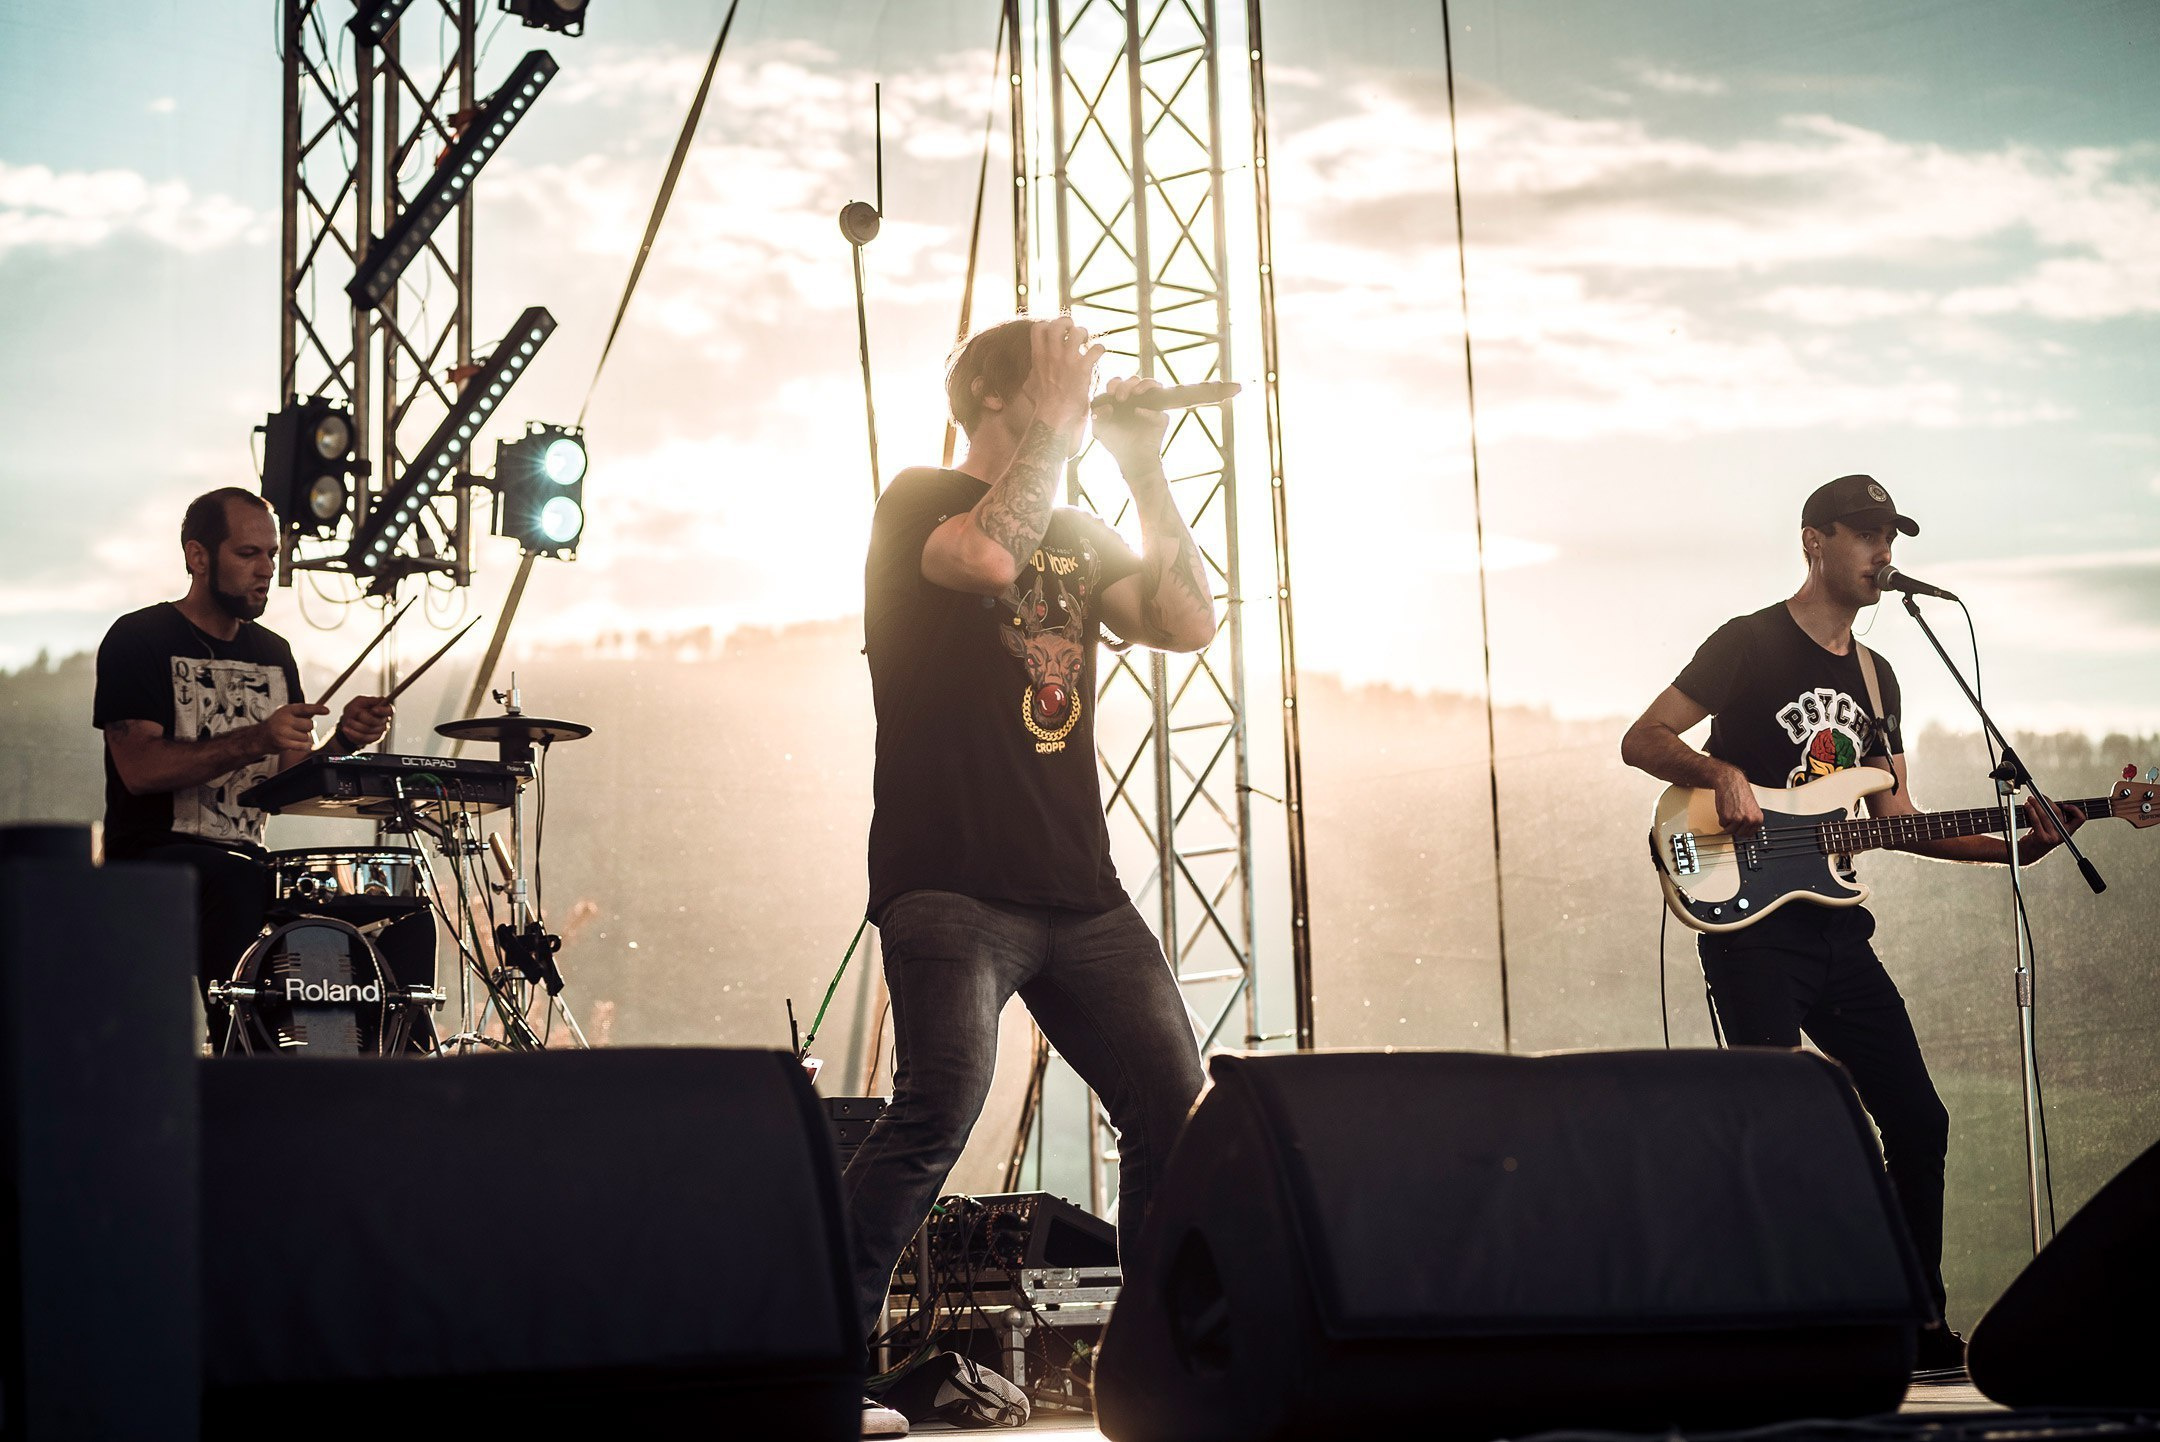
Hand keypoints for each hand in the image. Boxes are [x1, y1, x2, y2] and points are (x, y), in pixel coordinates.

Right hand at [260, 702, 328, 753]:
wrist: (260, 737)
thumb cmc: (277, 724)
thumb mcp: (287, 714)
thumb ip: (302, 713)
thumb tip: (322, 709)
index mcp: (287, 710)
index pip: (305, 708)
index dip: (317, 709)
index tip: (327, 711)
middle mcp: (284, 719)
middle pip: (310, 725)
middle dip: (308, 728)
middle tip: (299, 729)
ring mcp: (283, 731)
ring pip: (307, 737)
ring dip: (302, 738)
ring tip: (292, 736)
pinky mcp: (283, 743)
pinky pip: (302, 746)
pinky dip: (302, 746)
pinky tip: (295, 744)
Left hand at [338, 694, 393, 749]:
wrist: (347, 723)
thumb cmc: (354, 709)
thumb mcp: (359, 701)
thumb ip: (370, 700)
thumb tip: (382, 699)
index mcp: (383, 709)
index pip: (390, 710)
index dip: (383, 711)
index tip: (374, 710)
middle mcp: (384, 720)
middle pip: (379, 721)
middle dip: (364, 718)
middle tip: (356, 715)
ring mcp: (381, 731)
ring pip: (370, 730)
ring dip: (356, 726)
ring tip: (348, 722)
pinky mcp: (374, 739)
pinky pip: (366, 738)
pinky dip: (354, 733)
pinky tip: (347, 729)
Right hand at [1019, 317, 1103, 443]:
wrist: (1054, 417)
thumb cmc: (1042, 405)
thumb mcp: (1030, 387)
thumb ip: (1031, 377)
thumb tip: (1029, 377)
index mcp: (1039, 357)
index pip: (1038, 328)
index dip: (1048, 324)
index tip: (1055, 332)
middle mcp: (1053, 355)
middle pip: (1058, 324)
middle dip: (1067, 323)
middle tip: (1073, 330)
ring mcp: (1068, 361)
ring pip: (1077, 332)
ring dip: (1084, 334)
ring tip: (1085, 342)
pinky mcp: (1083, 369)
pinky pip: (1096, 349)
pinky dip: (1099, 350)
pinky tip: (1098, 355)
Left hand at [1092, 375, 1170, 472]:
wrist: (1134, 459)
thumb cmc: (1116, 443)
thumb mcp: (1101, 430)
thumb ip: (1098, 416)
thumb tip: (1107, 406)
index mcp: (1120, 399)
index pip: (1118, 383)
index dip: (1114, 384)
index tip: (1110, 392)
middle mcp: (1136, 398)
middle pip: (1133, 380)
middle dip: (1126, 385)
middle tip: (1120, 398)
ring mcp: (1150, 404)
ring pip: (1150, 383)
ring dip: (1144, 384)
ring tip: (1136, 392)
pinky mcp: (1161, 414)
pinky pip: (1160, 404)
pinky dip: (1150, 407)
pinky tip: (1139, 412)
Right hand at [1712, 766, 1763, 835]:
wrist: (1731, 783)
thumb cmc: (1740, 792)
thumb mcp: (1752, 808)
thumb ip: (1751, 819)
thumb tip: (1747, 830)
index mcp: (1758, 819)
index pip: (1750, 834)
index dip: (1742, 830)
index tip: (1739, 828)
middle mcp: (1750, 820)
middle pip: (1739, 834)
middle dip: (1734, 827)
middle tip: (1732, 819)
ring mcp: (1738, 819)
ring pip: (1729, 831)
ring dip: (1727, 823)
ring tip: (1729, 812)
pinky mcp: (1727, 817)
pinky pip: (1722, 824)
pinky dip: (1721, 818)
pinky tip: (1725, 809)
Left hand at [2021, 795, 2084, 859]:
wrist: (2028, 853)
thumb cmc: (2038, 837)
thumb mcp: (2051, 828)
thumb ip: (2054, 817)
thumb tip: (2048, 800)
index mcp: (2067, 831)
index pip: (2080, 819)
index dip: (2075, 810)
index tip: (2064, 805)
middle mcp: (2062, 835)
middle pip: (2058, 813)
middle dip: (2047, 801)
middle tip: (2038, 796)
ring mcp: (2053, 837)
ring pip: (2046, 815)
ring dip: (2036, 804)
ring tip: (2030, 799)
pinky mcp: (2042, 838)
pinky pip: (2036, 820)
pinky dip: (2031, 811)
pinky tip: (2027, 806)